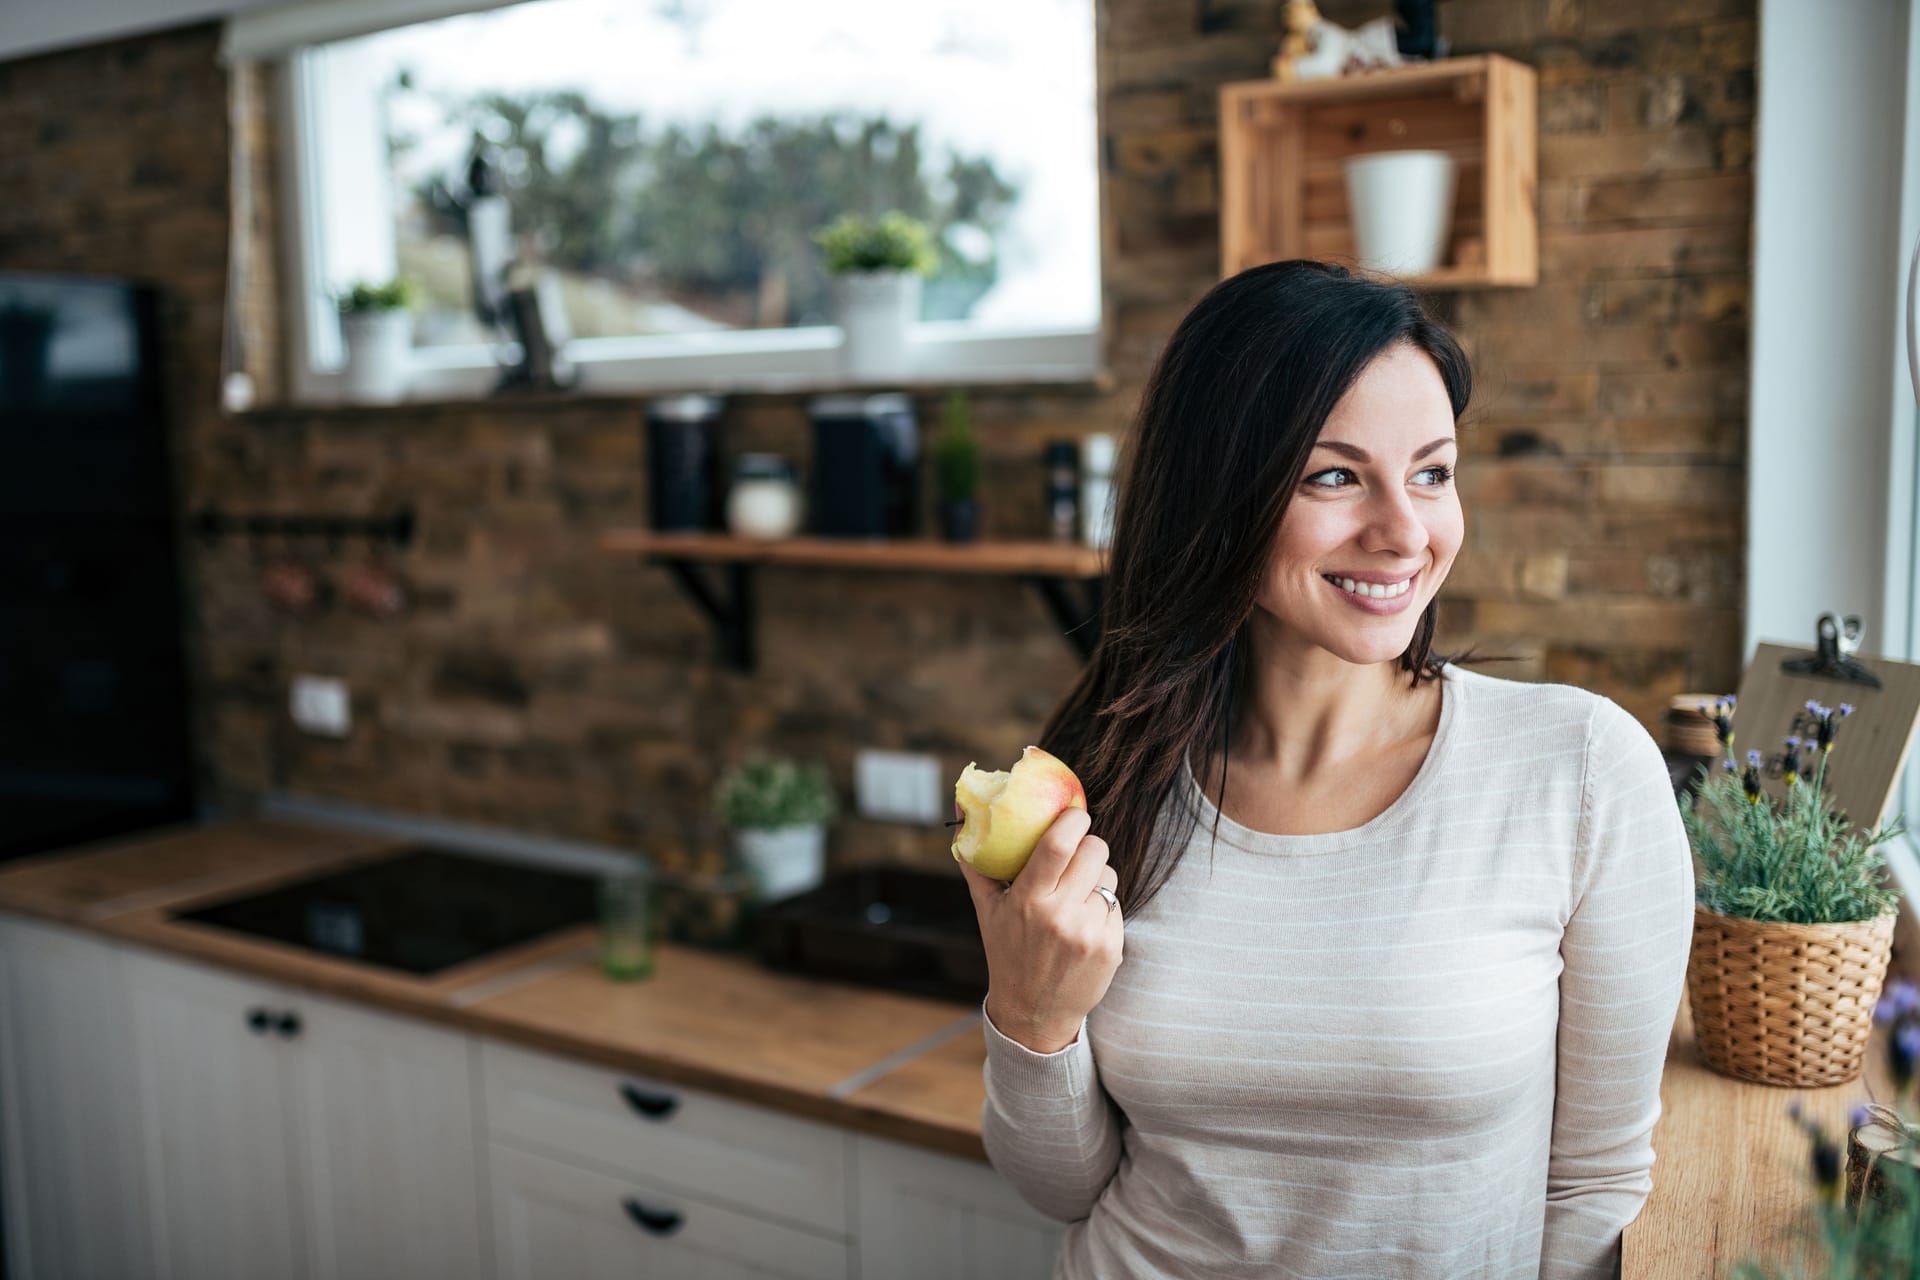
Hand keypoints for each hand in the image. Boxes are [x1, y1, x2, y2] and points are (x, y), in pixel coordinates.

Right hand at [958, 805, 1123, 1053]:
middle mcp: (1060, 915)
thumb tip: (963, 809)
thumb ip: (977, 860)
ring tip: (1076, 897)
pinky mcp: (1111, 947)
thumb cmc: (1007, 952)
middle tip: (1077, 852)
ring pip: (1109, 877)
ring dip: (1096, 879)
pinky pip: (1116, 905)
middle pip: (1095, 851)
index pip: (1058, 844)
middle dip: (1089, 844)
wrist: (1034, 1013)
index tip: (1074, 813)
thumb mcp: (987, 909)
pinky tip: (1084, 926)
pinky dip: (1103, 908)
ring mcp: (1089, 932)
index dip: (1073, 819)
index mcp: (1028, 900)